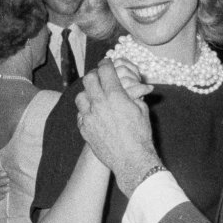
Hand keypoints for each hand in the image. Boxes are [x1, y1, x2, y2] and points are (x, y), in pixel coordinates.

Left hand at [75, 60, 161, 196]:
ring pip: (80, 96)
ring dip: (88, 92)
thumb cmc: (141, 135)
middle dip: (95, 74)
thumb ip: (133, 95)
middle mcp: (99, 104)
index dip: (106, 64)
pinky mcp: (84, 129)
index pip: (105, 71)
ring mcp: (89, 117)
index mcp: (115, 96)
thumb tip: (131, 88)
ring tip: (94, 95)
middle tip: (100, 76)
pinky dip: (86, 110)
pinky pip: (80, 114)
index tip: (107, 63)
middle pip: (89, 79)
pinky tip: (93, 113)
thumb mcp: (142, 110)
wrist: (131, 160)